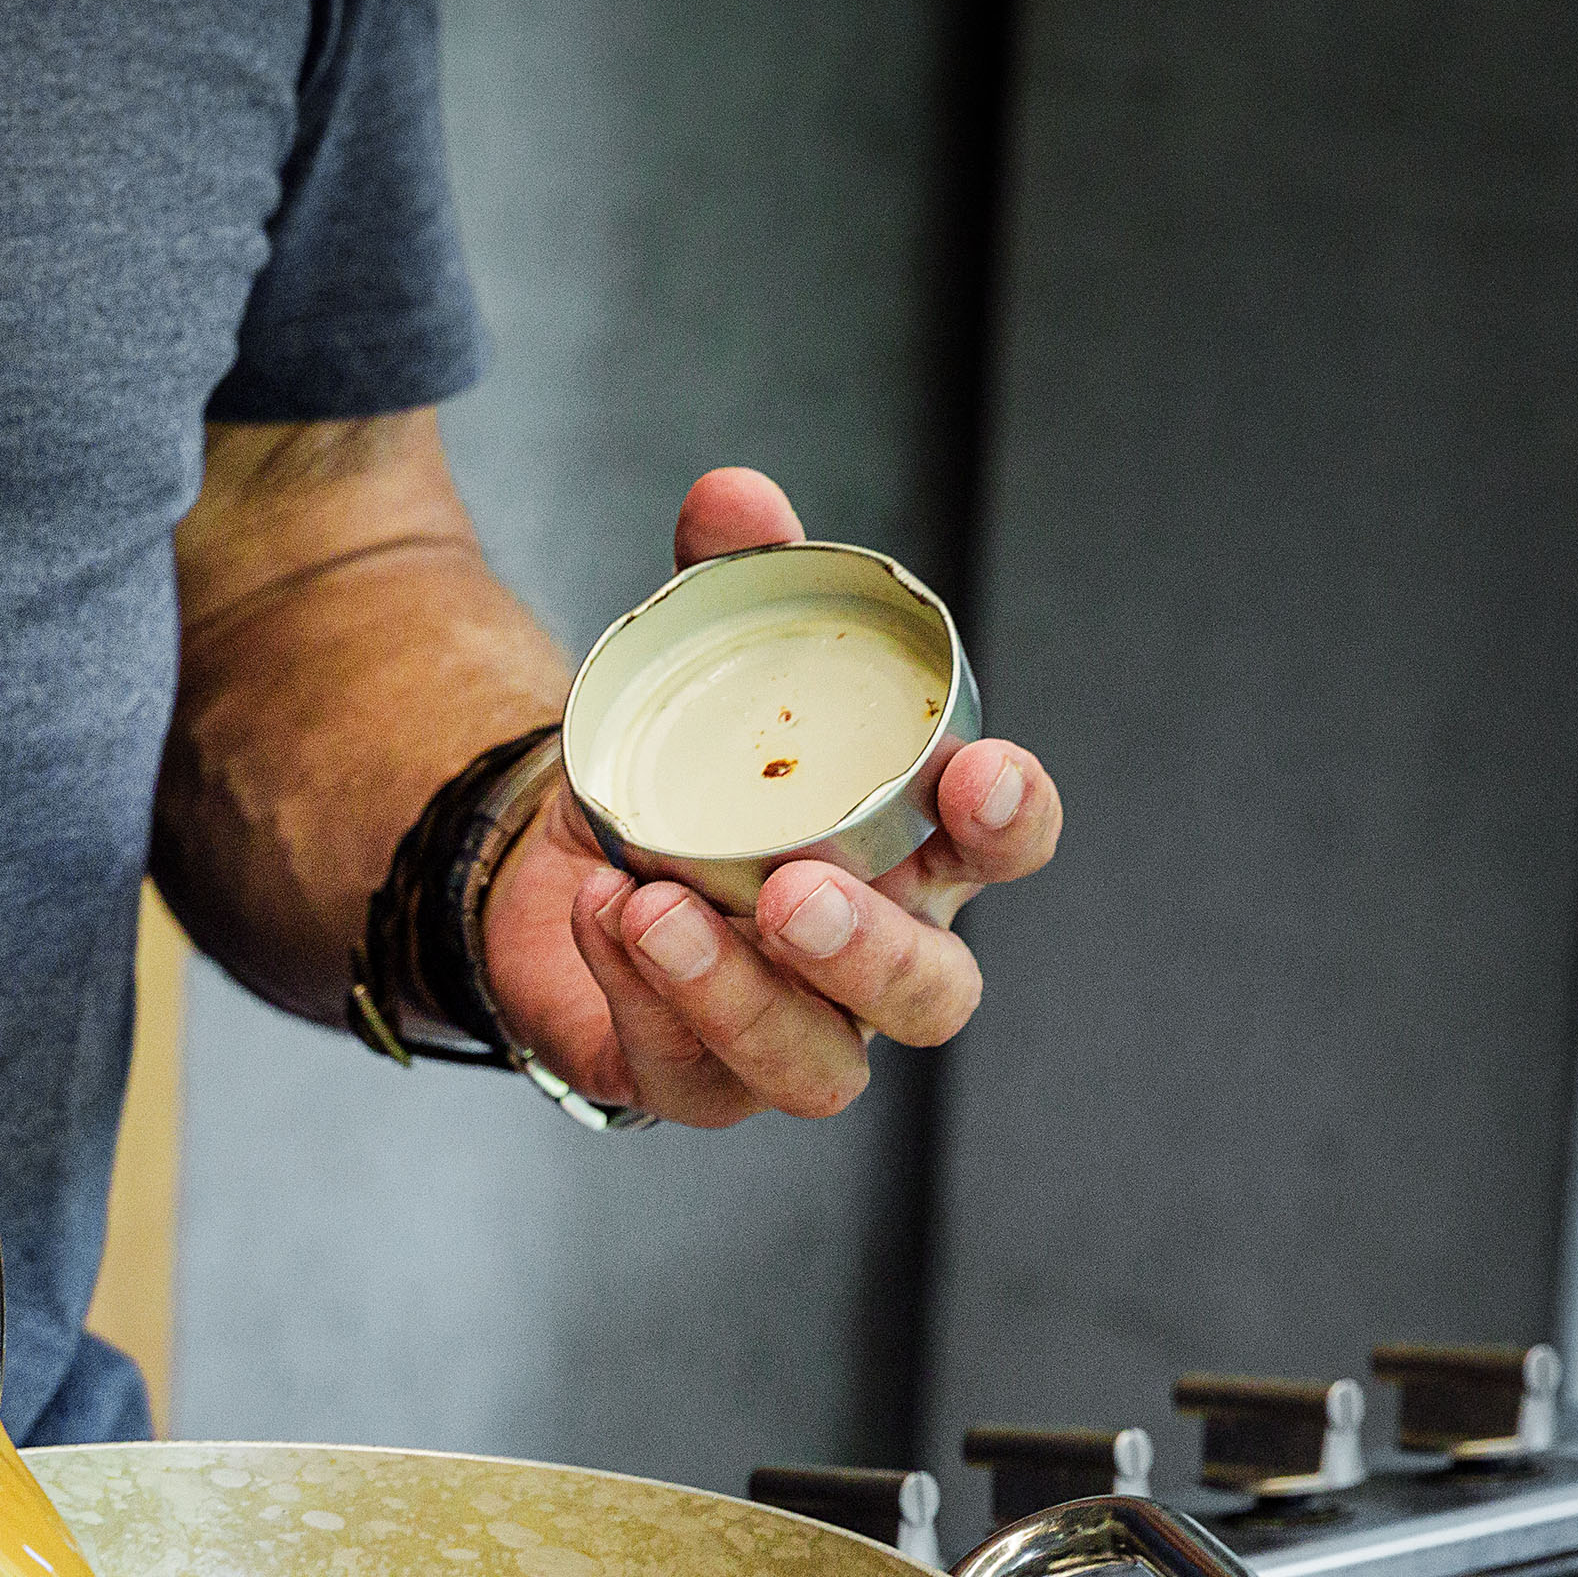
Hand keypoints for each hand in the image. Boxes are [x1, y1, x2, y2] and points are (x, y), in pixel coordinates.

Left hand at [479, 468, 1062, 1126]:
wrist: (566, 861)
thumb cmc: (683, 770)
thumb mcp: (705, 663)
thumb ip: (730, 578)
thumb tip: (730, 495)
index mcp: (915, 849)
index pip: (1006, 843)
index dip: (1011, 819)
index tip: (981, 773)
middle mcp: (876, 958)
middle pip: (934, 992)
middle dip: (874, 951)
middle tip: (795, 891)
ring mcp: (794, 1034)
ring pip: (820, 1068)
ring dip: (740, 994)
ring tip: (654, 907)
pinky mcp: (696, 1081)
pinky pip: (689, 1076)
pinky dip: (642, 996)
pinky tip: (601, 914)